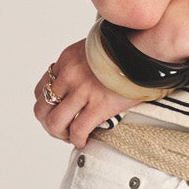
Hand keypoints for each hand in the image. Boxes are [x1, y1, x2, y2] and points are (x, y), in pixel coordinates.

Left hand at [33, 38, 147, 146]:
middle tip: (62, 130)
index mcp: (67, 59)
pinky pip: (78, 130)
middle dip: (49, 124)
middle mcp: (69, 74)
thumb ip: (82, 64)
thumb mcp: (94, 49)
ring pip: (55, 122)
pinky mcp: (99, 105)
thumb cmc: (127, 49)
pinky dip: (78, 140)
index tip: (58, 113)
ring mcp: (83, 90)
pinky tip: (84, 141)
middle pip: (42, 108)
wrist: (146, 48)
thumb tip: (82, 83)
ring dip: (61, 135)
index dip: (47, 106)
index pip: (41, 89)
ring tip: (71, 137)